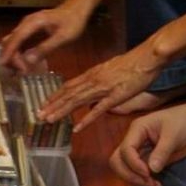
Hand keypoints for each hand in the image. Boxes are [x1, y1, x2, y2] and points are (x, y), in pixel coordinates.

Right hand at [0, 0, 87, 69]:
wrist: (76, 9)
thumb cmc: (73, 21)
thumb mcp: (63, 37)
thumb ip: (46, 48)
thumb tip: (28, 60)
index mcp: (33, 22)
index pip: (15, 39)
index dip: (10, 55)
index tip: (11, 69)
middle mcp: (26, 23)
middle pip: (10, 42)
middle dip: (12, 58)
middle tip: (22, 72)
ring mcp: (26, 27)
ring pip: (12, 43)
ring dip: (14, 58)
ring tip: (23, 71)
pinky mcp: (28, 31)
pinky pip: (18, 44)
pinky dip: (18, 55)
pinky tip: (25, 64)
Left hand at [37, 42, 166, 128]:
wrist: (147, 57)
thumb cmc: (132, 64)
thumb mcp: (110, 70)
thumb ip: (98, 81)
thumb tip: (91, 92)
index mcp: (92, 74)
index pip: (68, 86)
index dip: (54, 96)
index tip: (43, 104)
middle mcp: (93, 80)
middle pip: (68, 94)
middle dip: (52, 105)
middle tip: (38, 115)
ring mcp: (103, 89)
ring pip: (77, 101)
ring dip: (62, 111)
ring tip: (49, 120)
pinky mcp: (115, 96)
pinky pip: (98, 110)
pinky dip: (86, 119)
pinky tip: (76, 128)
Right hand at [108, 102, 185, 185]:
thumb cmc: (184, 122)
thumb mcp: (174, 135)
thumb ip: (162, 151)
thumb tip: (152, 170)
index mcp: (137, 129)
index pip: (125, 150)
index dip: (133, 164)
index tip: (148, 173)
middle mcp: (134, 141)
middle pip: (117, 161)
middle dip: (129, 175)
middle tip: (148, 182)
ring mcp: (139, 152)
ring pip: (124, 169)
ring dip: (135, 181)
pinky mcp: (146, 161)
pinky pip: (137, 174)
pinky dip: (143, 182)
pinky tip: (156, 185)